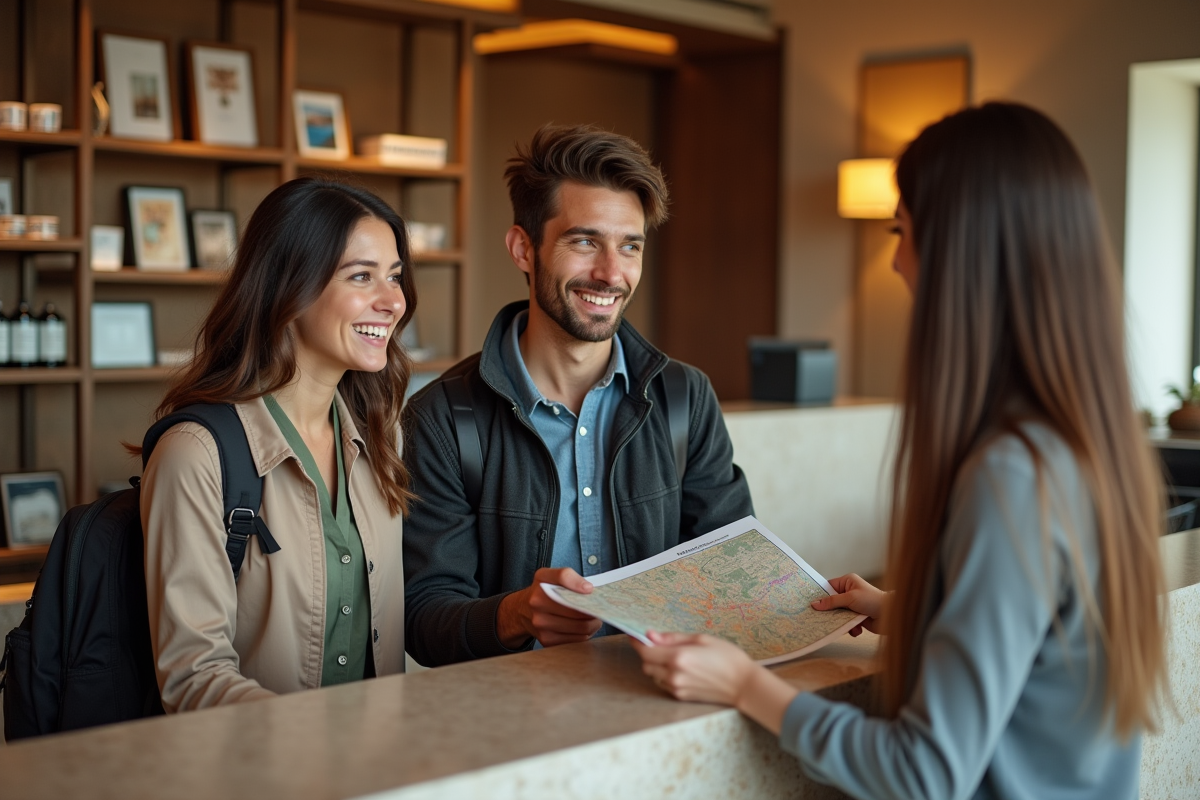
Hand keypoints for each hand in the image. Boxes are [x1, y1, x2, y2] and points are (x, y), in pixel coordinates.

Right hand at [496, 567, 602, 648]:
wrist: (522, 611)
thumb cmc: (541, 592)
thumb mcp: (548, 576)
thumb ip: (567, 575)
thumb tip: (588, 589)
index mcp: (541, 584)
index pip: (563, 577)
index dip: (579, 583)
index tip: (590, 589)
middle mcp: (538, 605)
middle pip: (578, 610)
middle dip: (594, 610)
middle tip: (600, 608)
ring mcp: (542, 625)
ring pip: (581, 627)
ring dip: (593, 624)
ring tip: (594, 618)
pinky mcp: (547, 640)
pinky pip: (576, 640)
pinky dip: (585, 634)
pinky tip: (583, 627)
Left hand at [630, 631, 755, 705]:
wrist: (743, 685)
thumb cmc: (727, 657)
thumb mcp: (701, 639)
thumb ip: (673, 638)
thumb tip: (651, 635)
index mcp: (678, 657)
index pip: (646, 651)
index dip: (638, 642)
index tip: (635, 635)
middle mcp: (674, 674)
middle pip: (646, 664)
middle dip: (649, 653)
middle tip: (660, 644)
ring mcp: (677, 688)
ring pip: (653, 675)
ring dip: (656, 665)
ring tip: (674, 657)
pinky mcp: (681, 696)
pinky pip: (663, 684)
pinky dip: (664, 675)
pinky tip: (680, 669)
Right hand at [810, 573, 886, 635]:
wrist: (891, 615)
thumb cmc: (872, 601)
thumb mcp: (850, 598)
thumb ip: (832, 602)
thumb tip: (815, 603)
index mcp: (848, 582)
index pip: (829, 587)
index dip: (820, 595)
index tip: (810, 602)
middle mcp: (850, 593)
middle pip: (832, 603)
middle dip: (830, 612)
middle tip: (821, 618)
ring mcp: (853, 606)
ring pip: (838, 615)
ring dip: (841, 621)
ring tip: (846, 624)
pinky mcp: (857, 617)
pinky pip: (846, 623)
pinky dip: (850, 627)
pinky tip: (857, 628)